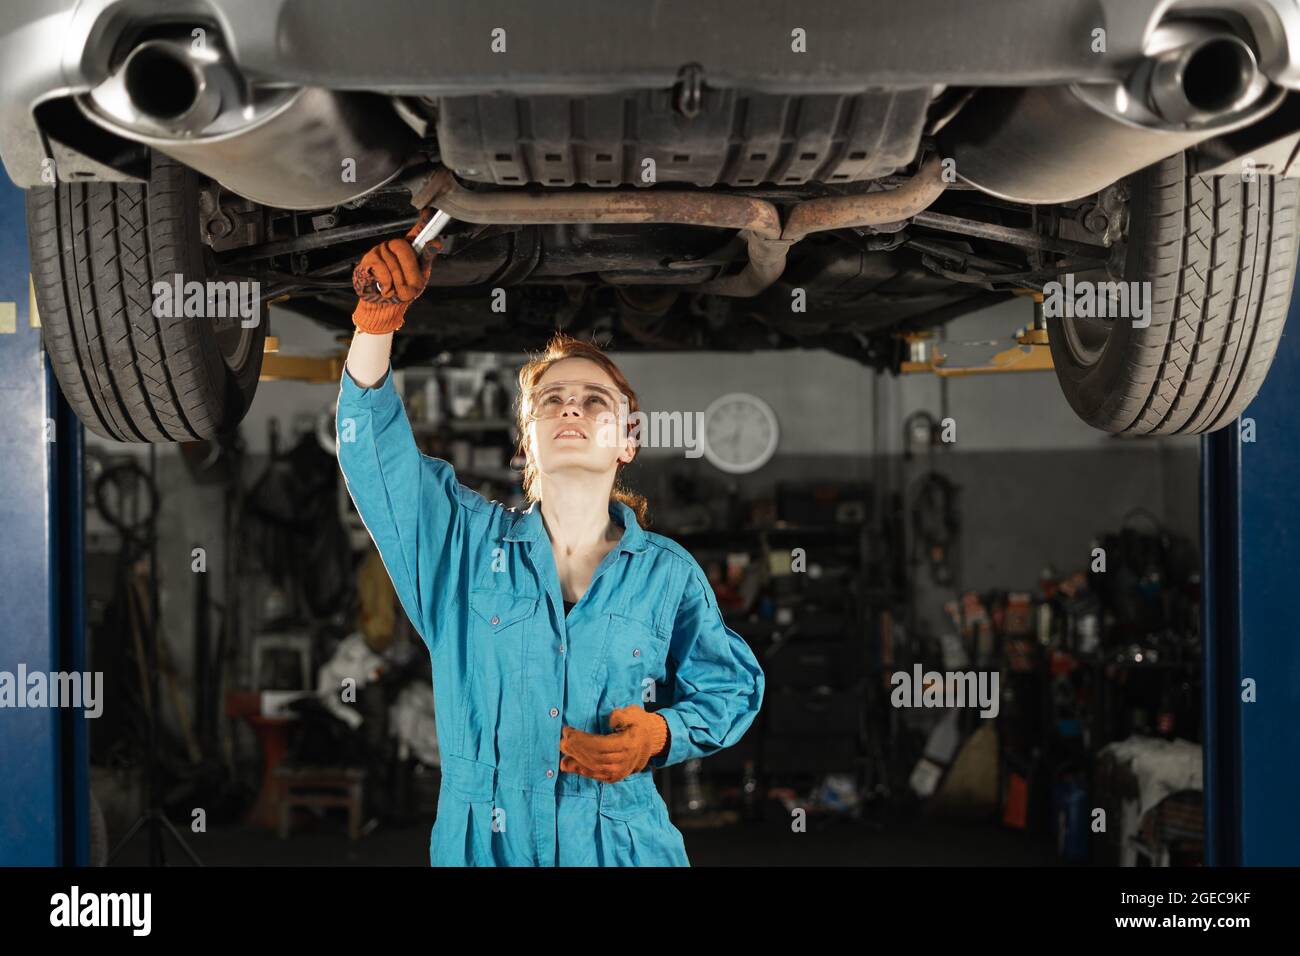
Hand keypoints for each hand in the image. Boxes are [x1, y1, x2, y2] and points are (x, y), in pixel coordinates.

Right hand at [350, 209, 436, 333]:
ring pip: (393, 263)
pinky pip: (382, 270)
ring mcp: (379, 251)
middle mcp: (393, 245)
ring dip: (398, 283)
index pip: (416, 231)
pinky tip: (385, 288)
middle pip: (403, 248)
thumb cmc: (402, 290)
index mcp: (408, 248)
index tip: (428, 211)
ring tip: (396, 290)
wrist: (385, 307)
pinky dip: (387, 284)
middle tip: (411, 286)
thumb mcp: (420, 277)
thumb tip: (435, 242)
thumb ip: (426, 258)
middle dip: (410, 271)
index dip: (422, 221)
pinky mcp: (368, 261)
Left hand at [559, 705, 668, 782]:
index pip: (600, 745)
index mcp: (627, 744)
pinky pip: (597, 776)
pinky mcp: (615, 776)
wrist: (650, 742)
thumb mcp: (634, 713)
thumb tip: (611, 720)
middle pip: (594, 757)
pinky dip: (582, 771)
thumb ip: (622, 715)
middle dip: (576, 749)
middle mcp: (624, 760)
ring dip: (576, 761)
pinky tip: (571, 765)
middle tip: (562, 741)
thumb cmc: (638, 724)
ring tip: (563, 753)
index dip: (581, 739)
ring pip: (594, 768)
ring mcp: (620, 771)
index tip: (568, 731)